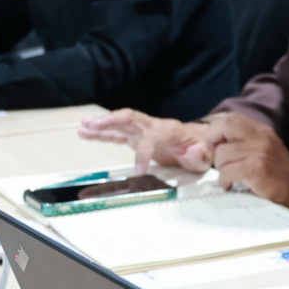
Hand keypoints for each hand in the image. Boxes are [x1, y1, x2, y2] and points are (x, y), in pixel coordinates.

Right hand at [78, 108, 211, 171]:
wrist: (199, 143)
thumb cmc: (201, 149)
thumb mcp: (205, 155)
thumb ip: (200, 154)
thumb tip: (192, 151)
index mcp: (169, 130)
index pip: (152, 137)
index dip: (144, 153)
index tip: (139, 171)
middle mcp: (153, 125)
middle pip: (130, 117)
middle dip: (112, 120)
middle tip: (94, 124)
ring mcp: (143, 130)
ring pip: (120, 122)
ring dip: (102, 123)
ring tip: (83, 125)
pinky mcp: (136, 136)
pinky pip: (117, 133)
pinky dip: (101, 133)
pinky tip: (85, 132)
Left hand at [204, 112, 288, 206]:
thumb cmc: (277, 174)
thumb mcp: (264, 150)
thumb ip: (245, 142)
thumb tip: (216, 142)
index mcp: (262, 131)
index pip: (231, 118)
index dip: (217, 129)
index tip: (215, 144)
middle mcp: (261, 137)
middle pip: (225, 125)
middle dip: (212, 139)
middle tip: (214, 155)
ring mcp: (259, 152)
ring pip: (222, 153)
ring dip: (221, 168)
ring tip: (228, 177)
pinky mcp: (256, 169)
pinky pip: (227, 171)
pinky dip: (224, 180)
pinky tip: (230, 185)